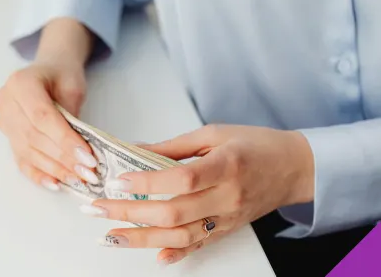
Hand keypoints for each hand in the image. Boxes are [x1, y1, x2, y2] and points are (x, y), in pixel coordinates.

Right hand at [0, 59, 97, 190]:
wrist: (47, 71)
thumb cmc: (62, 75)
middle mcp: (5, 102)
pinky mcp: (7, 137)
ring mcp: (3, 121)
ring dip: (55, 169)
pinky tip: (56, 184)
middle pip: (34, 137)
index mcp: (20, 83)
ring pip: (28, 151)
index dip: (64, 139)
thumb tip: (80, 152)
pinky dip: (39, 174)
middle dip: (63, 158)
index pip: (42, 117)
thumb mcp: (73, 87)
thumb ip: (71, 115)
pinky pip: (21, 160)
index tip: (87, 157)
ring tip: (78, 180)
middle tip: (87, 173)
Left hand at [80, 124, 314, 265]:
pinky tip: (154, 257)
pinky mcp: (228, 230)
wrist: (292, 168)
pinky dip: (176, 255)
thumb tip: (136, 150)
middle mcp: (227, 197)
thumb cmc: (255, 145)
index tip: (118, 181)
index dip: (148, 181)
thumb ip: (174, 146)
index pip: (182, 179)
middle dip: (130, 212)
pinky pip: (200, 246)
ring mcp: (228, 218)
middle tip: (98, 208)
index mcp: (226, 165)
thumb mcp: (215, 133)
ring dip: (142, 238)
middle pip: (174, 212)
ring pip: (181, 236)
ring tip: (111, 235)